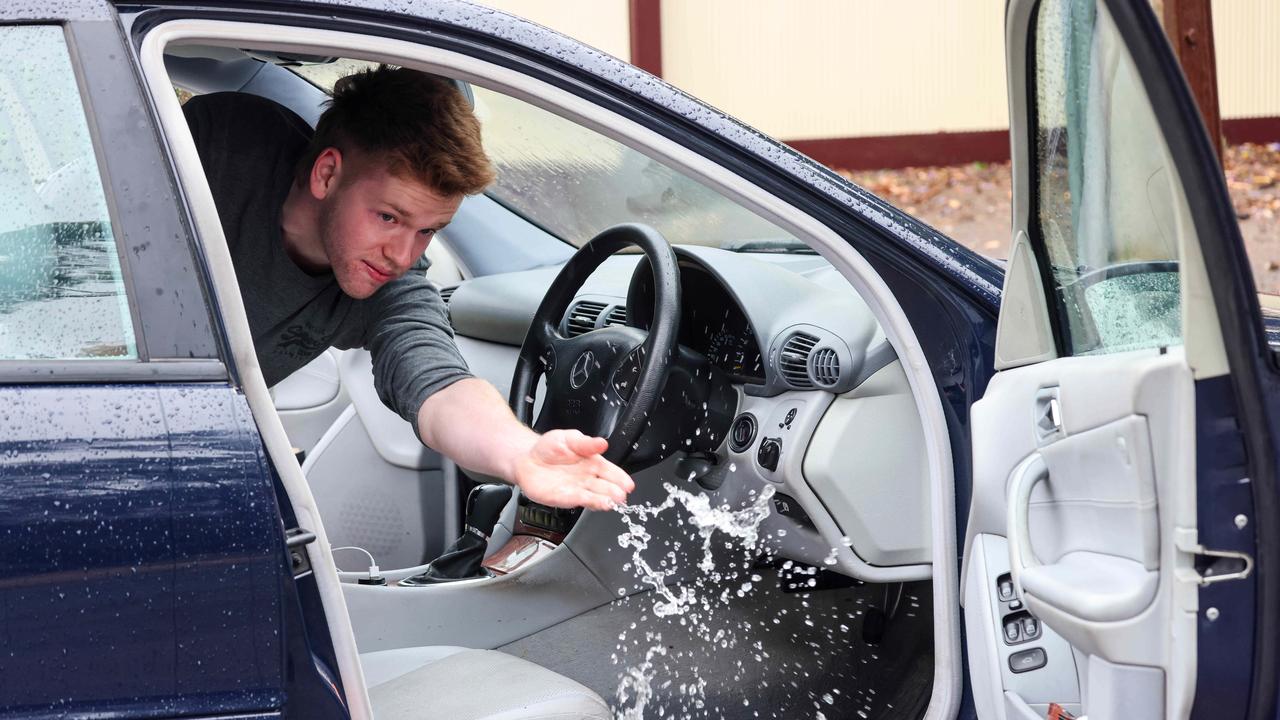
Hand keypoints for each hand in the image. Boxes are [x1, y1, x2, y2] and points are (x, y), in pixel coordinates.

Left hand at [512, 429, 635, 510]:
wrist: (527, 458)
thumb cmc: (549, 448)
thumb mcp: (568, 438)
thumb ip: (585, 443)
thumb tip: (602, 443)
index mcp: (592, 462)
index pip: (610, 471)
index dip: (620, 477)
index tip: (628, 483)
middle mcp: (586, 478)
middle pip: (604, 487)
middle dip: (614, 491)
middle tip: (622, 495)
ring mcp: (576, 489)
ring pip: (593, 496)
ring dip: (604, 500)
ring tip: (612, 502)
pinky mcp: (563, 498)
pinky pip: (577, 501)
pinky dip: (587, 503)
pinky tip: (596, 503)